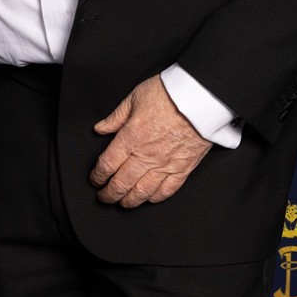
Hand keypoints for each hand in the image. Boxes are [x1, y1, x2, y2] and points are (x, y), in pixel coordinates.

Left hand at [90, 75, 212, 207]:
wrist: (202, 98)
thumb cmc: (170, 94)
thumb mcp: (135, 97)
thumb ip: (116, 117)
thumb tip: (100, 128)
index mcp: (131, 137)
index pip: (107, 165)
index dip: (98, 176)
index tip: (95, 179)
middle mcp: (146, 155)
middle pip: (122, 183)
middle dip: (109, 194)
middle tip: (104, 197)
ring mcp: (165, 164)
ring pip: (142, 192)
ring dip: (130, 200)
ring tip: (123, 202)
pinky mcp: (183, 168)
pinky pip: (167, 190)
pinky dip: (156, 198)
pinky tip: (149, 198)